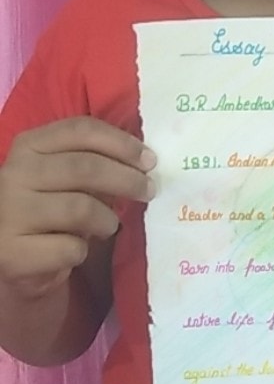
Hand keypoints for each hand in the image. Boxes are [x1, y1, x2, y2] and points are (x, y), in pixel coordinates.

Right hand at [0, 118, 155, 298]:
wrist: (5, 254)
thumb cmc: (45, 206)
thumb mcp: (60, 174)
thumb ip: (93, 162)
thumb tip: (144, 163)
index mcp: (29, 145)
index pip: (81, 130)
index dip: (121, 143)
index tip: (149, 160)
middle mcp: (14, 174)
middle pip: (85, 167)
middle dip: (127, 179)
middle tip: (148, 191)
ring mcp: (10, 214)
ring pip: (80, 208)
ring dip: (107, 219)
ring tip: (110, 225)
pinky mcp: (13, 253)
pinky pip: (69, 248)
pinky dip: (84, 251)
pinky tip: (78, 250)